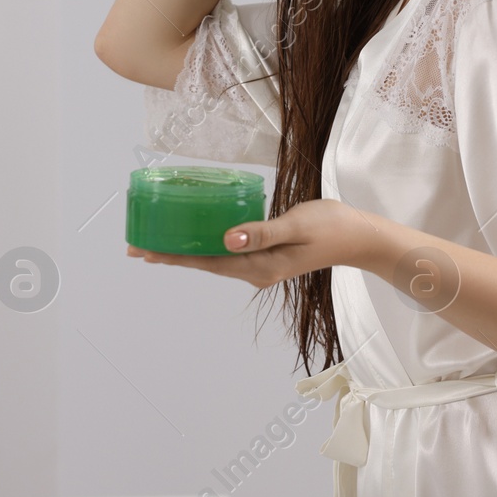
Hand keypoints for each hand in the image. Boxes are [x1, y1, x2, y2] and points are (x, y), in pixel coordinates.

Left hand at [127, 198, 382, 289]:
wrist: (359, 237)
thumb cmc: (330, 226)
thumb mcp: (295, 224)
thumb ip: (261, 232)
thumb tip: (225, 239)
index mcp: (259, 267)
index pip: (205, 262)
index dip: (173, 256)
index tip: (144, 252)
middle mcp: (255, 271)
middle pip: (203, 264)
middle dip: (171, 255)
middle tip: (137, 247)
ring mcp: (260, 266)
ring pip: (213, 259)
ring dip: (186, 251)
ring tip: (157, 242)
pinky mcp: (265, 257)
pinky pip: (227, 253)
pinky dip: (206, 244)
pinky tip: (195, 234)